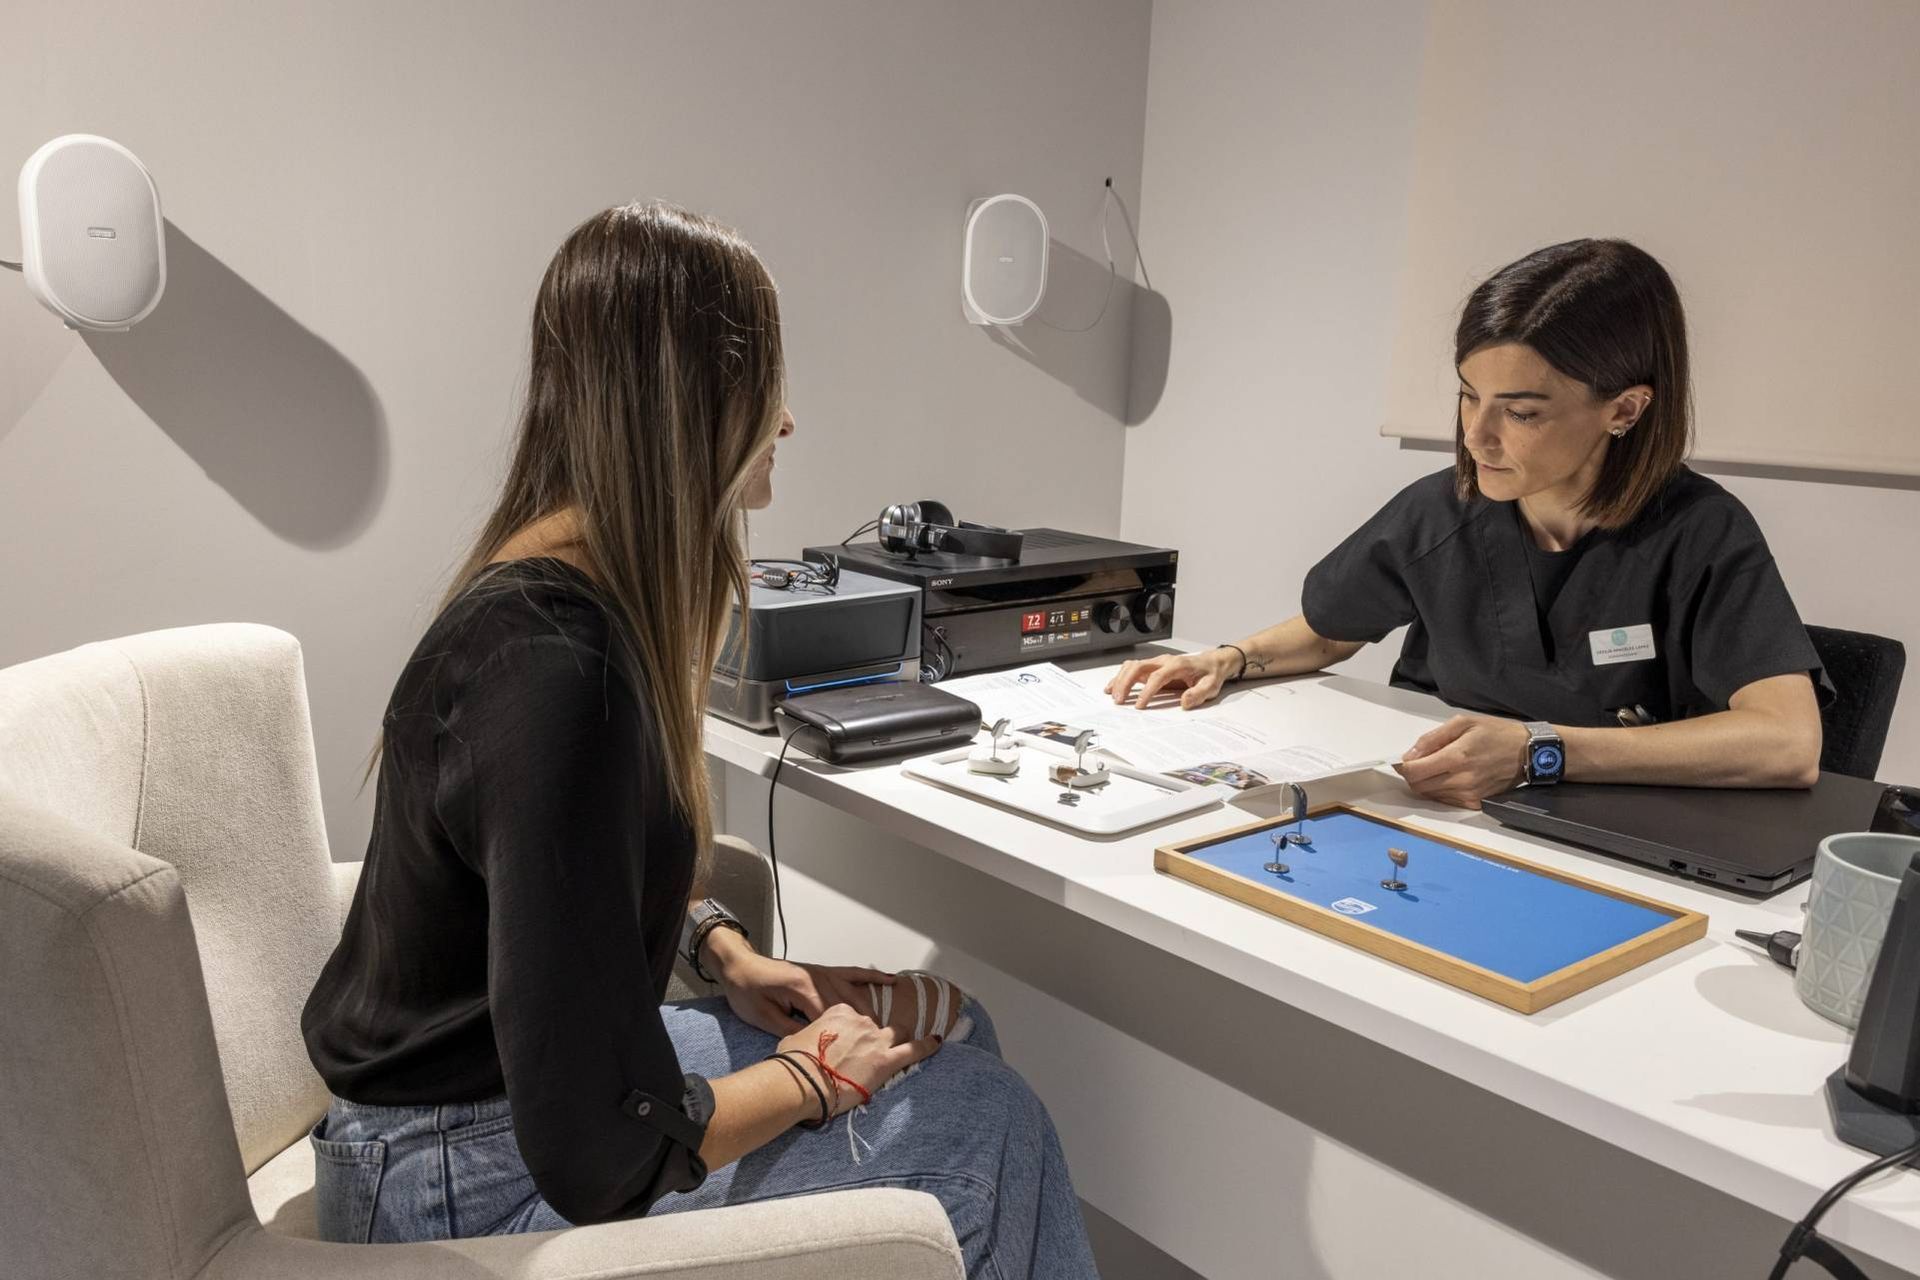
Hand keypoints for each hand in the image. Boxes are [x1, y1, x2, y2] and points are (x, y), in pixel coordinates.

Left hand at [711, 934, 894, 1036]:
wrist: (739, 967)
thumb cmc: (747, 993)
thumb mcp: (764, 1018)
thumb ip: (792, 1030)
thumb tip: (818, 1044)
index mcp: (804, 990)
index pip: (831, 1019)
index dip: (843, 1039)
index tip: (856, 1056)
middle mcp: (819, 978)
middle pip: (849, 1006)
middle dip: (863, 1026)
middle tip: (878, 1046)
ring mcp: (823, 973)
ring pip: (855, 992)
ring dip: (870, 1009)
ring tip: (884, 1029)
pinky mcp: (823, 971)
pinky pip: (853, 973)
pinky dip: (872, 976)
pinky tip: (891, 980)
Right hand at [778, 1003, 941, 1114]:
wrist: (804, 1080)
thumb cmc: (794, 1061)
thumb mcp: (796, 1038)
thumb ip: (810, 1035)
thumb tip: (807, 1043)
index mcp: (840, 1012)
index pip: (853, 1017)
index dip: (852, 1030)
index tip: (847, 1041)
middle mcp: (861, 1021)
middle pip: (876, 1024)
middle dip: (874, 1035)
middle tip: (867, 1050)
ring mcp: (876, 1039)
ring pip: (896, 1032)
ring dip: (898, 1038)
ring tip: (901, 1044)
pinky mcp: (886, 1060)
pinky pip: (913, 1050)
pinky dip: (927, 1045)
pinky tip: (937, 1041)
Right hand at [1104, 649, 1236, 709]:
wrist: (1212, 663)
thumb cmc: (1210, 674)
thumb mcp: (1211, 686)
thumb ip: (1198, 694)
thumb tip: (1184, 702)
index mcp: (1177, 665)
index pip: (1157, 677)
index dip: (1146, 691)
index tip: (1139, 705)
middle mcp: (1164, 661)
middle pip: (1138, 667)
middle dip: (1126, 683)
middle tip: (1119, 700)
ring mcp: (1156, 663)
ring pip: (1132, 666)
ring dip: (1120, 679)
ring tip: (1113, 696)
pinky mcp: (1152, 668)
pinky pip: (1132, 668)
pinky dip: (1120, 677)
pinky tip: (1112, 687)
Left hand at [1391, 714, 1528, 807]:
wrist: (1529, 752)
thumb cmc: (1496, 733)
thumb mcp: (1463, 723)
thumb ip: (1432, 738)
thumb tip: (1409, 756)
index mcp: (1457, 757)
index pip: (1414, 772)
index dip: (1402, 767)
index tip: (1401, 761)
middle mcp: (1462, 780)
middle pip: (1418, 786)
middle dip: (1413, 774)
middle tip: (1421, 761)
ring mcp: (1469, 794)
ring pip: (1430, 795)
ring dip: (1428, 782)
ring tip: (1442, 766)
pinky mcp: (1476, 803)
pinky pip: (1446, 801)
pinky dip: (1441, 790)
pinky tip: (1452, 776)